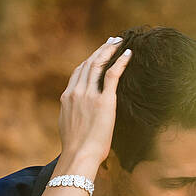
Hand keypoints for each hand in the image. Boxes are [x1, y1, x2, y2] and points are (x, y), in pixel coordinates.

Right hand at [57, 37, 129, 172]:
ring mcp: (89, 95)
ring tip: (119, 42)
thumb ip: (72, 114)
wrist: (79, 155)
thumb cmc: (76, 148)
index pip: (78, 72)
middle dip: (101, 49)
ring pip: (98, 64)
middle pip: (88, 63)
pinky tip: (128, 53)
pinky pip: (112, 74)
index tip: (97, 53)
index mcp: (67, 97)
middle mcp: (76, 92)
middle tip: (111, 40)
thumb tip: (77, 115)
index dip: (88, 60)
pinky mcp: (104, 101)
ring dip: (109, 50)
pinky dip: (120, 61)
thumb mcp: (68, 126)